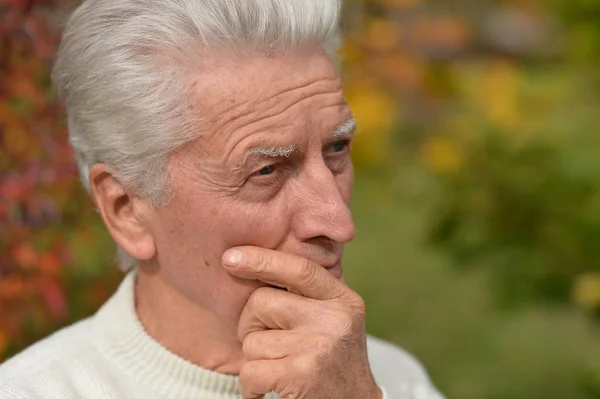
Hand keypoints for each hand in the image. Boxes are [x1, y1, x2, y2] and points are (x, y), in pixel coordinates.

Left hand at [222, 247, 381, 398]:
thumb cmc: (333, 363)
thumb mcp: (334, 320)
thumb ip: (309, 295)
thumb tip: (256, 262)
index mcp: (343, 299)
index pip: (298, 269)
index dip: (261, 259)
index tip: (230, 258)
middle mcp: (335, 319)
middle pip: (261, 301)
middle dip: (251, 324)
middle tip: (268, 345)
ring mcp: (319, 346)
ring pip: (253, 340)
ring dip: (255, 360)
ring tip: (278, 370)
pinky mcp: (302, 375)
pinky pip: (250, 371)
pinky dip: (250, 386)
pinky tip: (266, 390)